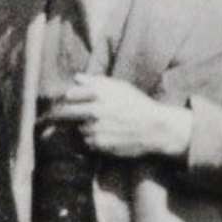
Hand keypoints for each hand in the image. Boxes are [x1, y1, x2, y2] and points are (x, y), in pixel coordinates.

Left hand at [51, 74, 191, 160]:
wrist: (154, 128)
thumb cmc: (137, 104)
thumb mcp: (120, 87)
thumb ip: (96, 81)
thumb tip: (76, 78)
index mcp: (99, 93)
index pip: (70, 95)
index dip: (68, 98)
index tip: (68, 100)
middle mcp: (94, 110)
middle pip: (67, 113)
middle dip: (67, 114)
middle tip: (72, 115)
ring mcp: (96, 129)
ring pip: (78, 129)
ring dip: (82, 127)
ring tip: (97, 125)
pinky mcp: (99, 144)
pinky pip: (87, 142)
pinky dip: (91, 139)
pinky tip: (104, 135)